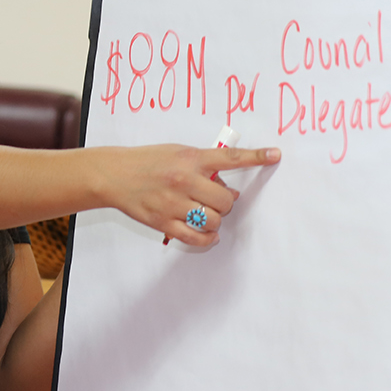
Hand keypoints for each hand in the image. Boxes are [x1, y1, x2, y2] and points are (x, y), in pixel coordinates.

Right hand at [87, 144, 279, 246]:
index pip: (231, 159)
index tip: (275, 156)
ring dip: (216, 218)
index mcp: (190, 159)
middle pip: (226, 200)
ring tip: (206, 212)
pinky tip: (209, 233)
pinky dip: (207, 238)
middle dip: (226, 202)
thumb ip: (202, 165)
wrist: (114, 175)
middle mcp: (184, 180)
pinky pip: (196, 237)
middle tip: (217, 198)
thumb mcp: (177, 153)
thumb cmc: (148, 161)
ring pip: (213, 220)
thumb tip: (226, 186)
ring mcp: (174, 203)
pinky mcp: (164, 222)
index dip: (256, 157)